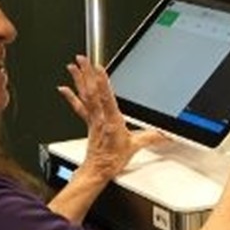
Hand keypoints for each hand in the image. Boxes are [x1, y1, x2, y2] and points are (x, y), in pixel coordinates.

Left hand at [57, 54, 166, 180]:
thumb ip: (150, 137)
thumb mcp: (134, 147)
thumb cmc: (112, 160)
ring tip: (72, 66)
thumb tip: (165, 133)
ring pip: (84, 96)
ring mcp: (92, 119)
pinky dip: (70, 97)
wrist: (97, 170)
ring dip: (78, 80)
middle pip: (92, 92)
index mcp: (112, 121)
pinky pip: (79, 107)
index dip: (102, 82)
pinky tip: (63, 88)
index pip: (106, 97)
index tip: (98, 68)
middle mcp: (100, 118)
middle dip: (86, 74)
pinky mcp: (88, 123)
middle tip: (82, 59)